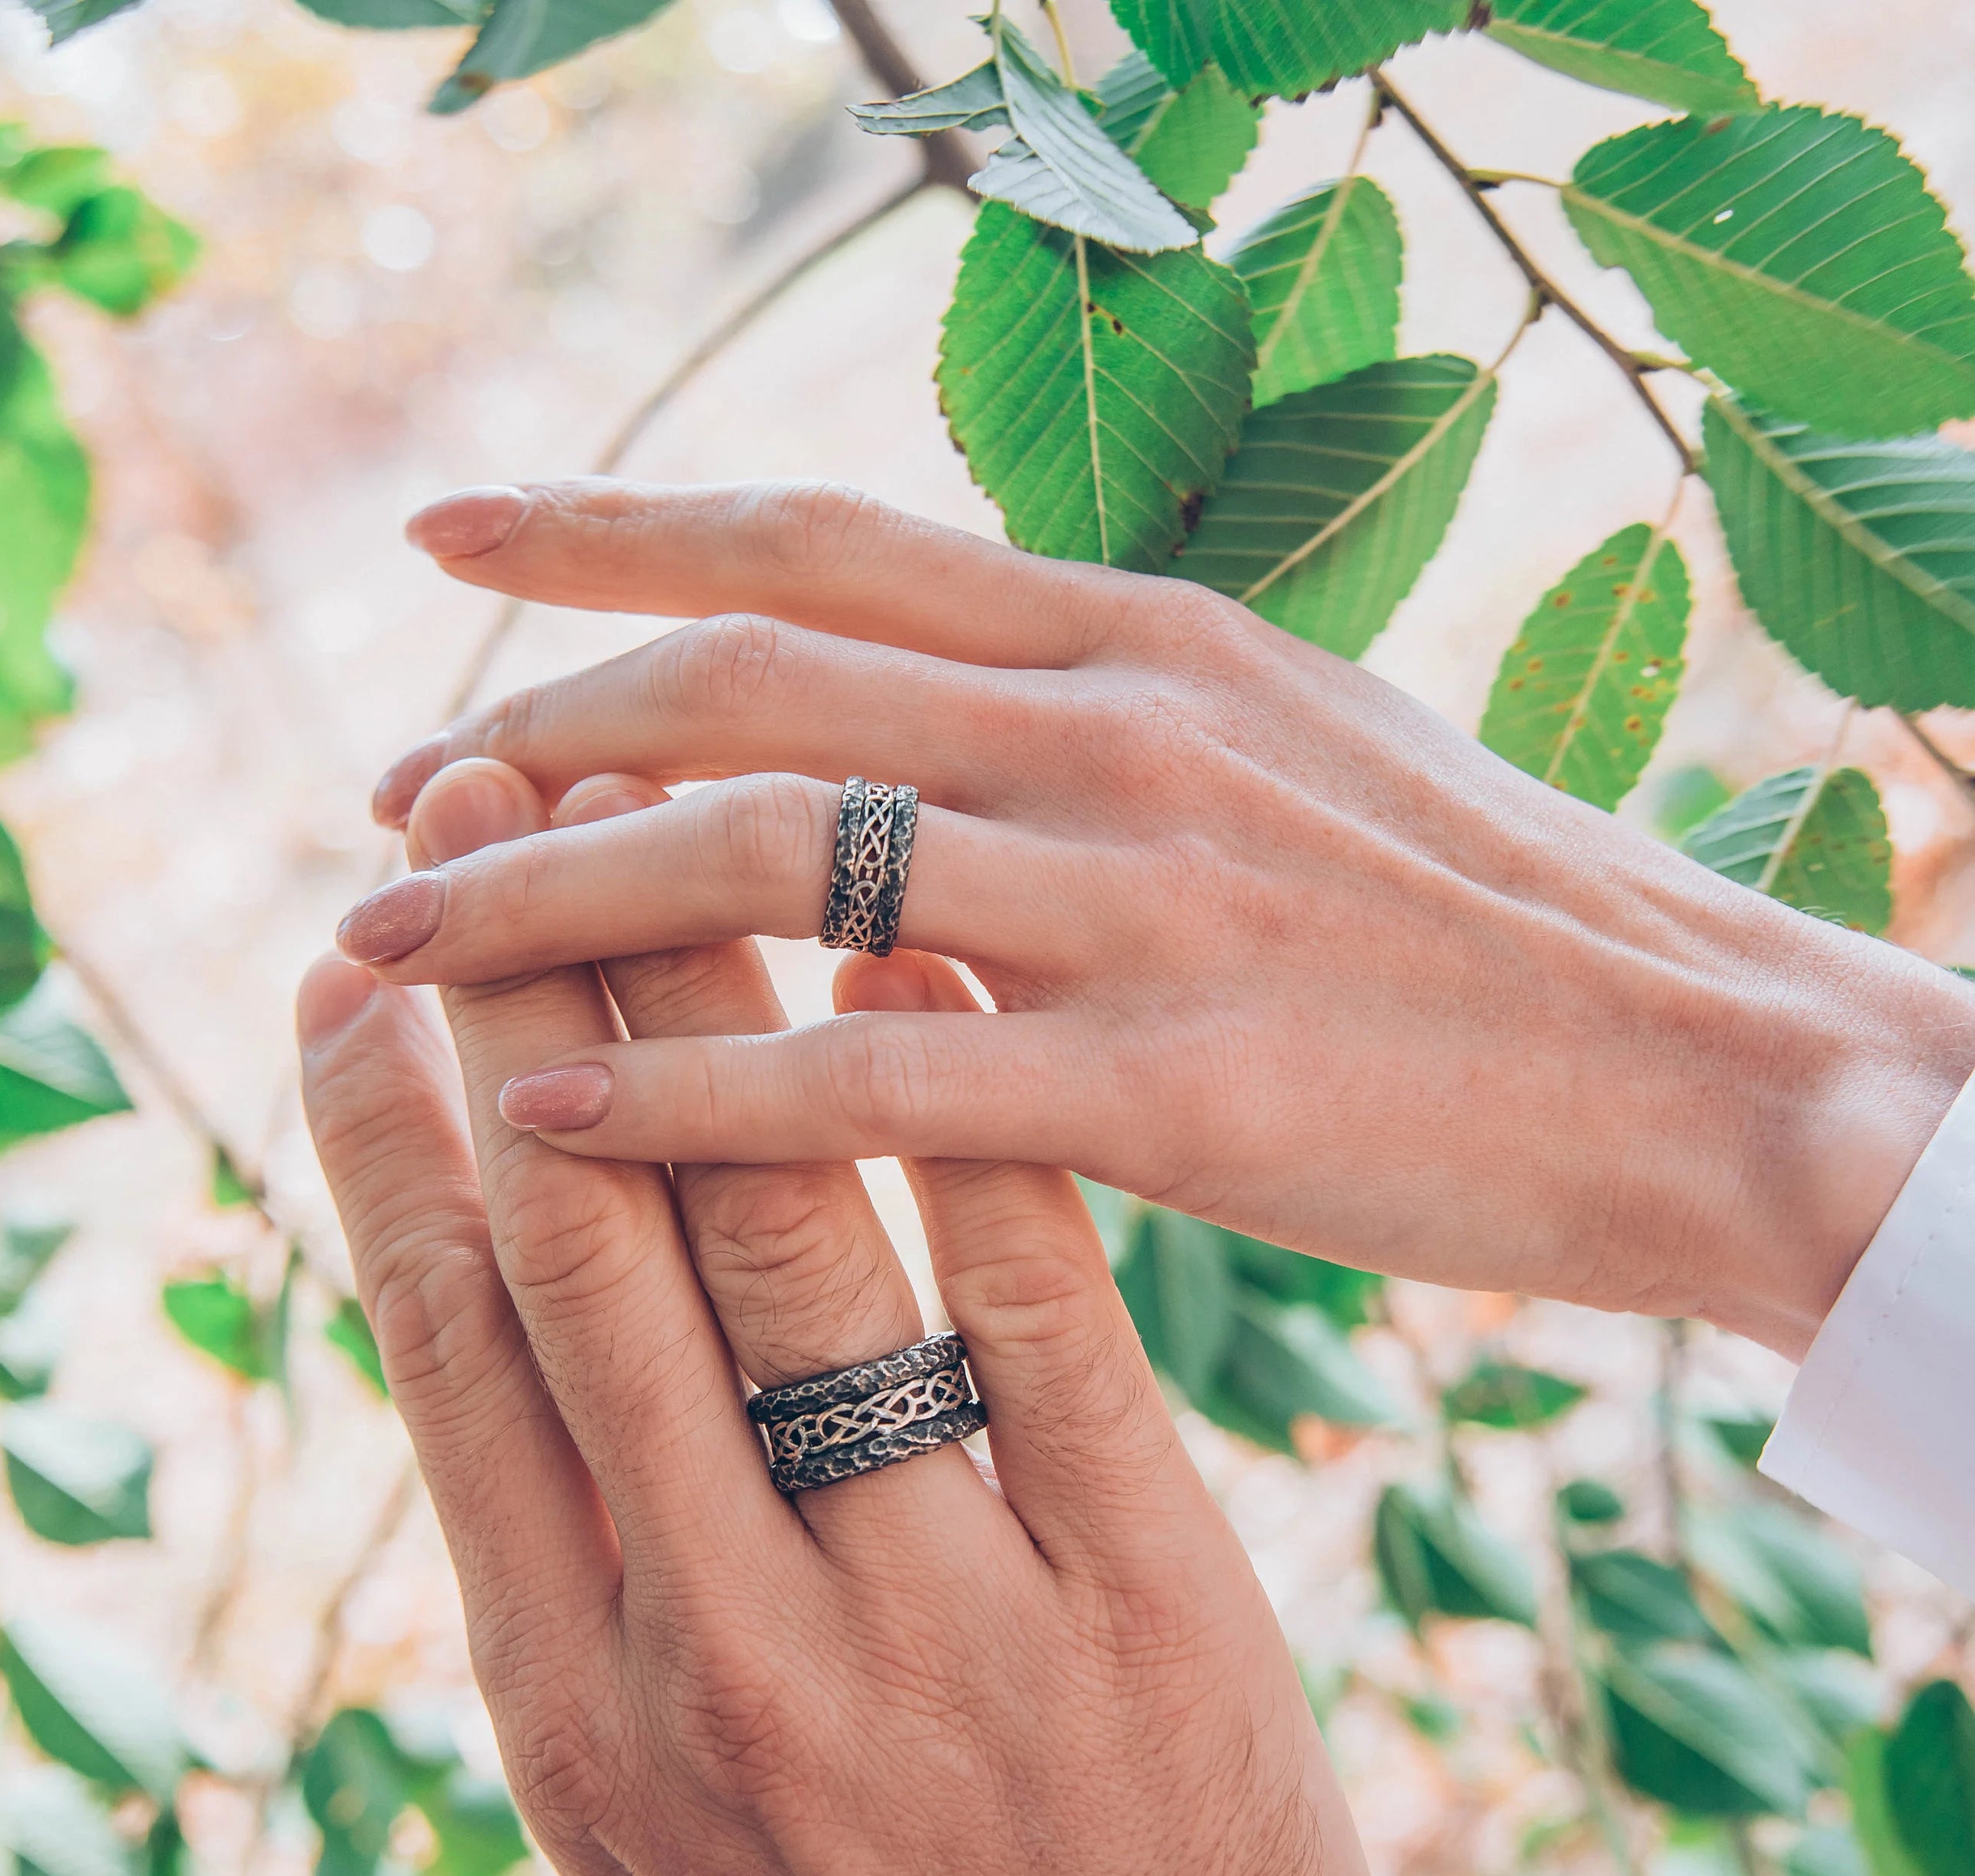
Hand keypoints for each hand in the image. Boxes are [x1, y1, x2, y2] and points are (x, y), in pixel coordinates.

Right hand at [299, 755, 1449, 1875]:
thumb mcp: (660, 1823)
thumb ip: (591, 1580)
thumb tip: (515, 1309)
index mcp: (575, 1704)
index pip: (442, 1339)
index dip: (386, 1118)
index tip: (357, 951)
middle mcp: (727, 1654)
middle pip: (596, 1244)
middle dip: (533, 987)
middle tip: (490, 787)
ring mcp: (942, 1634)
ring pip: (797, 1245)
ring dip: (728, 1005)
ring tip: (689, 820)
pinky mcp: (1148, 1612)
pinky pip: (1047, 1313)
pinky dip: (981, 1119)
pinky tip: (941, 963)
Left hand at [350, 480, 1974, 1363]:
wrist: (1722, 1071)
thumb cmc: (1502, 933)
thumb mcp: (1298, 753)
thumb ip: (1103, 729)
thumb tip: (917, 736)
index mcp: (1153, 635)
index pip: (823, 541)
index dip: (611, 529)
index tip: (449, 547)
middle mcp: (1127, 730)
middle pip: (748, 678)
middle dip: (527, 724)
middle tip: (380, 794)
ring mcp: (1148, 900)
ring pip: (768, 859)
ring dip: (544, 894)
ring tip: (386, 939)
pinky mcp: (1178, 1087)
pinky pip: (869, 1076)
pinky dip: (685, 1090)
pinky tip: (543, 1121)